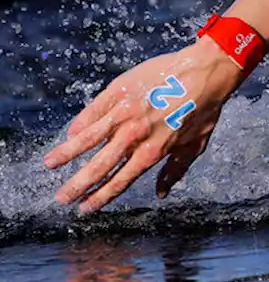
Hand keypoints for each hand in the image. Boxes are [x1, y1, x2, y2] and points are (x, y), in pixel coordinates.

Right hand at [44, 37, 243, 212]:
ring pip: (87, 138)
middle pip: (98, 166)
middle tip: (60, 198)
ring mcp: (124, 112)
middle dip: (77, 185)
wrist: (205, 71)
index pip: (119, 181)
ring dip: (66, 154)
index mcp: (153, 151)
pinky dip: (80, 124)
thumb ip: (175, 170)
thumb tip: (161, 194)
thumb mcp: (195, 145)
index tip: (84, 209)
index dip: (100, 197)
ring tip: (49, 165)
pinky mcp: (118, 91)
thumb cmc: (205, 110)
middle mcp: (134, 135)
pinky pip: (93, 111)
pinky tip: (70, 135)